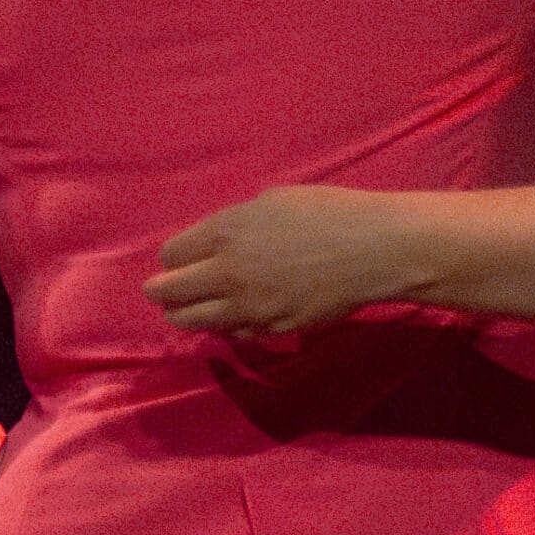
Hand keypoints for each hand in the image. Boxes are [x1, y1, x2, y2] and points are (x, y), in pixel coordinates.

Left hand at [146, 186, 421, 334]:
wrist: (372, 250)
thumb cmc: (326, 212)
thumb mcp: (271, 202)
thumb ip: (234, 224)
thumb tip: (217, 240)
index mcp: (224, 234)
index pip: (169, 256)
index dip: (171, 259)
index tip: (177, 260)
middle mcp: (227, 274)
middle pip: (168, 293)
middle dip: (162, 291)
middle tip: (161, 292)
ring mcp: (248, 307)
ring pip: (193, 321)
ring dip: (184, 315)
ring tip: (182, 312)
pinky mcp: (271, 329)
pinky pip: (234, 333)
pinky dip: (226, 327)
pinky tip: (231, 318)